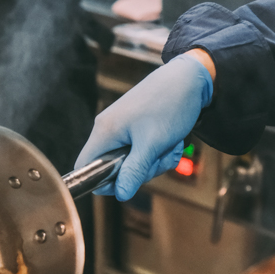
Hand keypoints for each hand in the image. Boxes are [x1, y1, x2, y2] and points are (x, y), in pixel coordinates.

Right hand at [74, 53, 213, 200]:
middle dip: (139, 170)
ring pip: (131, 161)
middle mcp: (108, 129)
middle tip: (158, 158)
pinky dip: (157, 151)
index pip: (85, 167)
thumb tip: (120, 194)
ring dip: (153, 161)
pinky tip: (170, 141)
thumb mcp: (152, 144)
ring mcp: (122, 128)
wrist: (189, 79)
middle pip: (113, 168)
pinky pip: (141, 151)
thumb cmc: (169, 105)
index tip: (128, 181)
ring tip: (168, 145)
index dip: (102, 182)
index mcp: (104, 131)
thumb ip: (134, 170)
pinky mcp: (135, 127)